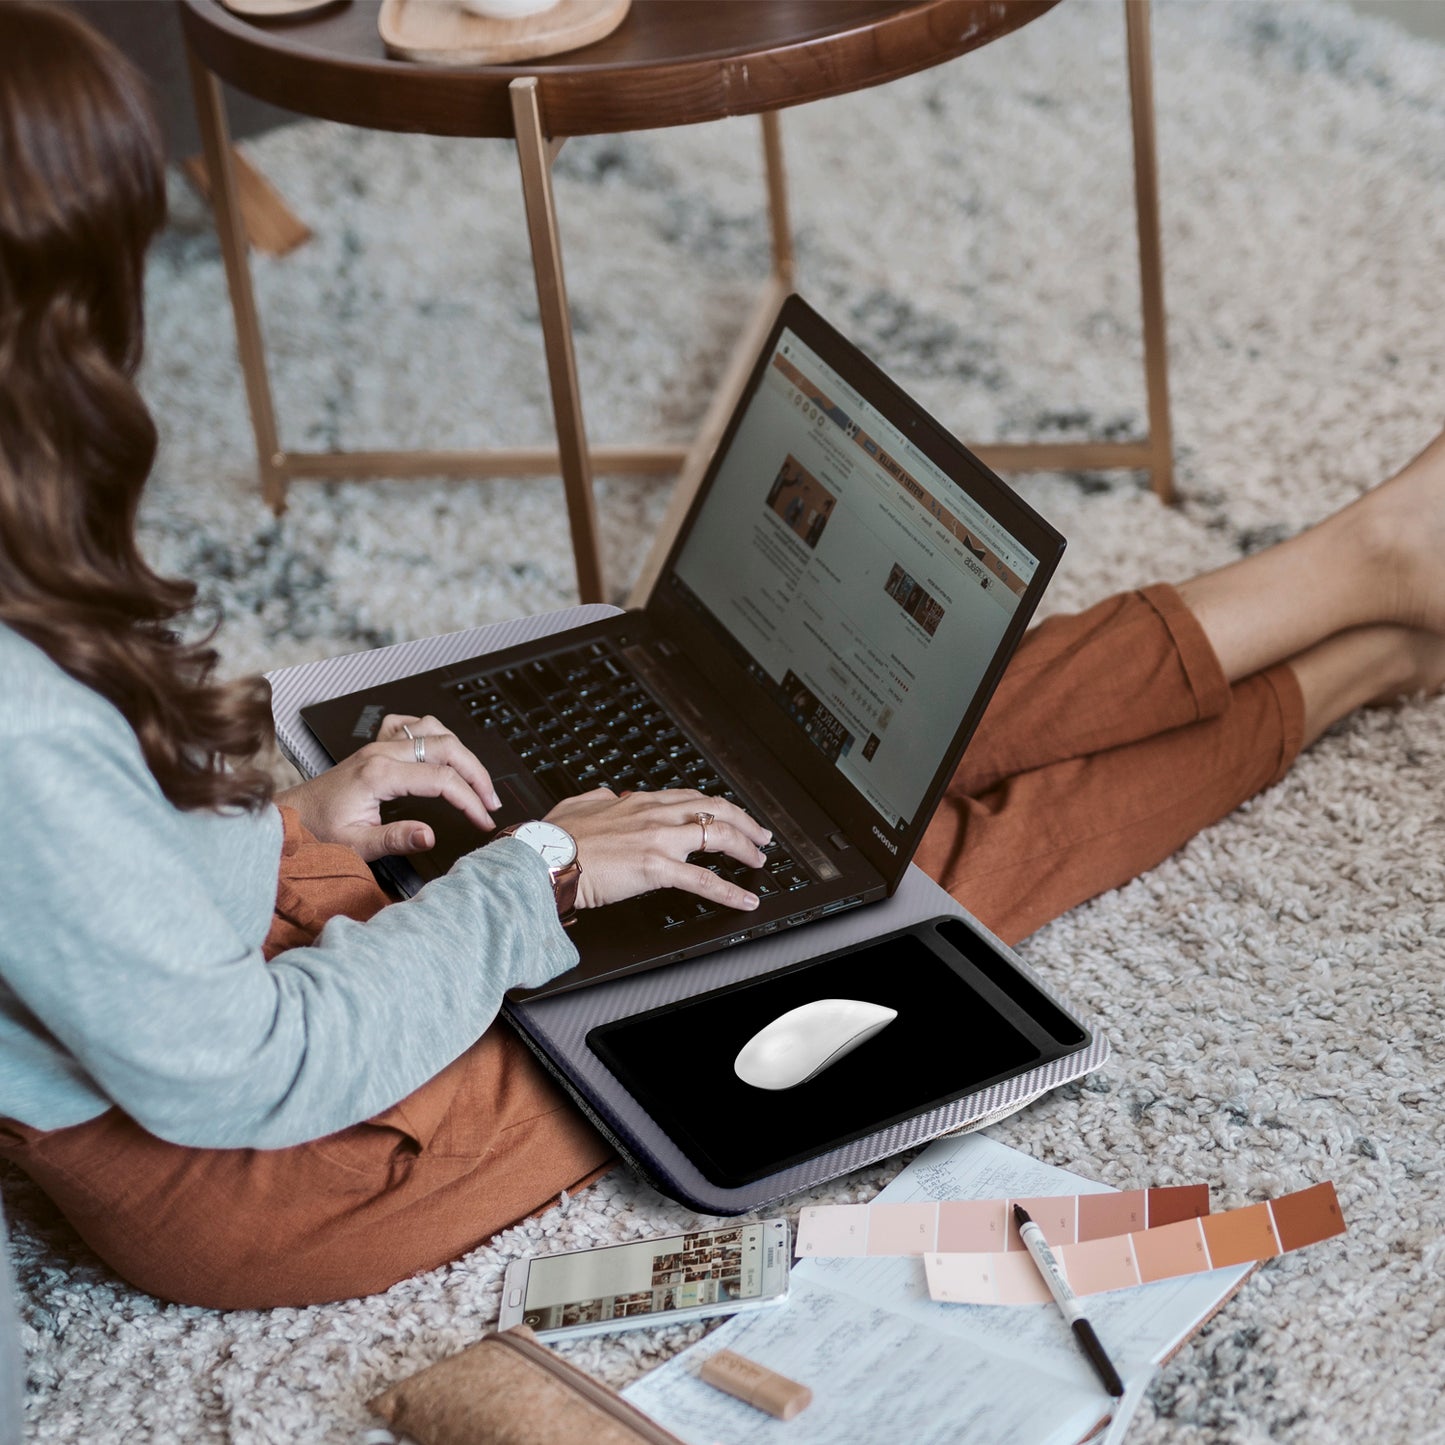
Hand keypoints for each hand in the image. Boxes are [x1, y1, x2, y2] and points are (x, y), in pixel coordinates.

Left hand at [276, 714, 501, 861]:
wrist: (288, 816)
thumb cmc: (317, 829)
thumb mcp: (355, 844)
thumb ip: (395, 839)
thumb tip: (430, 836)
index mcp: (379, 774)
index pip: (441, 779)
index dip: (470, 800)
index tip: (483, 820)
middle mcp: (381, 753)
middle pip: (447, 747)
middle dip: (476, 773)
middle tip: (491, 801)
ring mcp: (378, 746)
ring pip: (434, 730)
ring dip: (461, 752)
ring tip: (475, 779)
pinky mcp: (375, 748)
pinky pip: (410, 725)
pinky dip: (432, 733)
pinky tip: (440, 751)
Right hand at [544, 788, 771, 911]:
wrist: (542, 859)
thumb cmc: (553, 839)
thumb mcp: (578, 804)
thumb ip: (599, 799)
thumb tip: (608, 796)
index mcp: (637, 802)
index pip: (690, 797)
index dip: (715, 806)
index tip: (728, 814)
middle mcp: (654, 814)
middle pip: (714, 809)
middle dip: (743, 822)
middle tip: (759, 835)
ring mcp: (658, 839)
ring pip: (718, 836)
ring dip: (745, 849)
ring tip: (759, 860)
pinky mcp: (656, 867)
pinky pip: (703, 880)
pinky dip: (730, 891)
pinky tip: (744, 899)